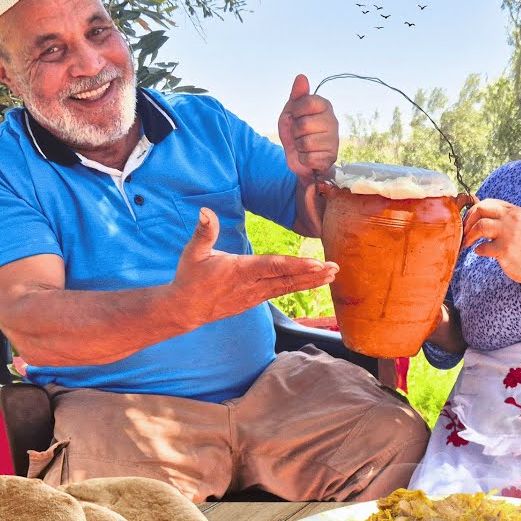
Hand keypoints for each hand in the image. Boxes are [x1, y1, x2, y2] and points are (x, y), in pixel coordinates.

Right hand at [172, 208, 337, 325]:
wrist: (185, 309)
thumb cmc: (190, 278)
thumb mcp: (193, 253)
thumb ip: (204, 232)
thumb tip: (205, 211)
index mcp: (241, 270)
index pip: (273, 267)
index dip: (295, 266)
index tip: (316, 263)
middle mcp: (253, 284)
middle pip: (287, 279)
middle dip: (312, 274)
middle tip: (334, 268)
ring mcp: (257, 295)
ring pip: (288, 287)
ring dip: (311, 281)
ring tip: (332, 275)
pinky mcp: (257, 299)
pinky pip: (283, 291)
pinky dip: (300, 286)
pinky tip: (315, 282)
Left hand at [277, 74, 338, 180]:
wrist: (301, 156)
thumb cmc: (297, 131)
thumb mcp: (292, 111)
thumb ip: (297, 95)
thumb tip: (301, 77)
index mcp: (325, 106)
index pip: (307, 102)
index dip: (295, 111)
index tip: (296, 116)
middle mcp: (333, 121)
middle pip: (303, 124)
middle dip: (295, 131)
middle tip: (299, 133)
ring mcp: (334, 140)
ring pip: (305, 143)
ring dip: (298, 146)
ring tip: (304, 145)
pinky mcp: (331, 157)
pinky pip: (308, 158)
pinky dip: (303, 158)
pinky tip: (309, 155)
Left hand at [461, 198, 520, 283]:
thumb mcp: (518, 224)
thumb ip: (502, 217)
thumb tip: (477, 212)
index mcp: (514, 211)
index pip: (488, 203)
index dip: (473, 212)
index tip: (469, 222)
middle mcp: (512, 219)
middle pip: (481, 210)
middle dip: (468, 221)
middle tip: (464, 232)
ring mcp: (509, 234)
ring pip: (480, 226)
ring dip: (469, 235)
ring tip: (467, 243)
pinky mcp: (505, 249)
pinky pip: (483, 247)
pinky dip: (478, 250)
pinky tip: (480, 252)